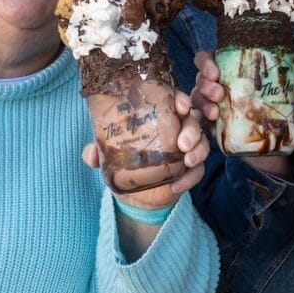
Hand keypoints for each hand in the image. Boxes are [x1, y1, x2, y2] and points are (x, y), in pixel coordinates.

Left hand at [83, 91, 208, 208]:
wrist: (134, 192)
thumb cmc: (124, 161)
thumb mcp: (109, 154)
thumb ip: (98, 151)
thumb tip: (91, 154)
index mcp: (159, 117)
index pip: (175, 101)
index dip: (181, 100)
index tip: (181, 106)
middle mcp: (176, 129)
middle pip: (193, 121)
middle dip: (192, 130)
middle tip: (182, 143)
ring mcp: (186, 150)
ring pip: (202, 144)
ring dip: (198, 151)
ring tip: (187, 161)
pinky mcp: (190, 170)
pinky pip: (198, 172)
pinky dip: (190, 179)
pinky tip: (175, 186)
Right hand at [190, 51, 293, 123]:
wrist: (264, 130)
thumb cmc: (266, 98)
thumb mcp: (279, 91)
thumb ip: (291, 87)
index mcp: (225, 67)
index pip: (205, 58)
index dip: (205, 63)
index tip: (216, 73)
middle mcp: (212, 83)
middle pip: (199, 78)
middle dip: (205, 84)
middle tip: (220, 94)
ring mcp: (208, 102)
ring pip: (196, 98)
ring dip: (204, 103)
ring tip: (216, 113)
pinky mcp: (208, 123)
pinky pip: (199, 120)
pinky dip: (203, 122)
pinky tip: (212, 125)